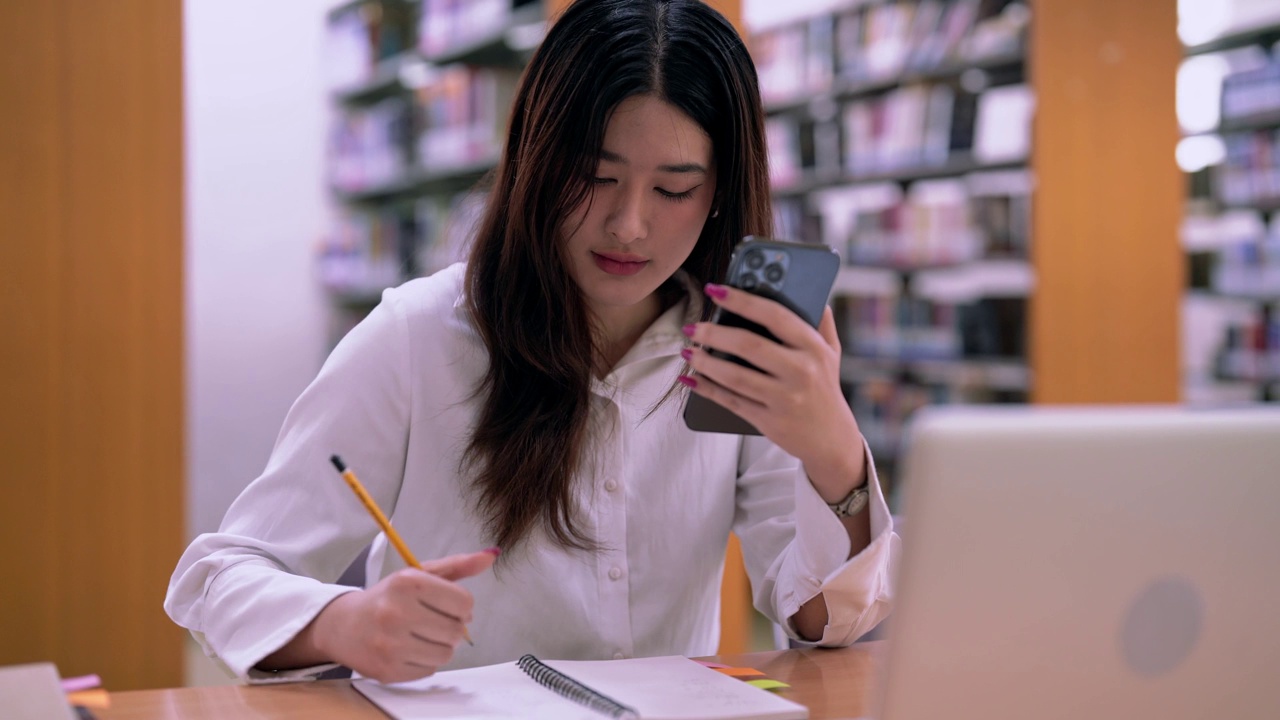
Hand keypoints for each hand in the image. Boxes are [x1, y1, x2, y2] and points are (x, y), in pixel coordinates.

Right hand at [313, 549, 496, 682]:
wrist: (343, 625)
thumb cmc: (388, 597)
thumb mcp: (418, 575)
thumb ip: (457, 566)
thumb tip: (492, 555)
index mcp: (407, 583)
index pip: (464, 602)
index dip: (462, 606)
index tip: (448, 605)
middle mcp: (396, 612)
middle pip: (456, 631)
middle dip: (452, 627)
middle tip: (434, 621)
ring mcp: (390, 644)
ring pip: (445, 654)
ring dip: (440, 646)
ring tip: (422, 635)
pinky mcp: (387, 670)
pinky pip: (429, 670)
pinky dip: (425, 661)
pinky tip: (408, 648)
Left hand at [681, 283, 863, 499]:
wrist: (832, 439)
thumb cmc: (826, 389)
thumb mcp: (832, 353)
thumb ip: (821, 322)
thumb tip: (811, 292)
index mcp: (813, 348)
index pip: (775, 316)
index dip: (742, 300)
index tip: (716, 289)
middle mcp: (800, 372)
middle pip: (749, 346)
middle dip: (714, 334)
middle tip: (692, 326)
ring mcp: (784, 399)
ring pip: (735, 376)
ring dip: (705, 362)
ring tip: (687, 350)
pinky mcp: (769, 421)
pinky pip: (731, 401)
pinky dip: (707, 389)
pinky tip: (690, 378)